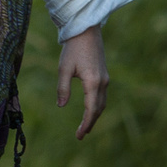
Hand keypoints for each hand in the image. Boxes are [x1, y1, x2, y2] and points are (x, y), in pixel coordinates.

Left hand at [56, 25, 107, 139]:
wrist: (86, 31)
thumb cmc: (73, 49)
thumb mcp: (64, 68)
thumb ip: (63, 88)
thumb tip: (61, 105)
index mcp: (93, 82)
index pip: (91, 109)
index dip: (86, 124)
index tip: (79, 135)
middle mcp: (103, 82)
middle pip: (98, 109)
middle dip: (90, 123)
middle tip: (80, 136)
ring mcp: (105, 79)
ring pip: (102, 103)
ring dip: (94, 116)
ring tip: (85, 127)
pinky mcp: (104, 75)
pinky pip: (102, 95)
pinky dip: (97, 106)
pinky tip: (90, 110)